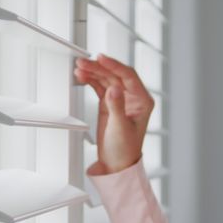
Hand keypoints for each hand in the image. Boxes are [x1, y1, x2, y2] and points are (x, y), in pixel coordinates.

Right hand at [74, 54, 154, 173]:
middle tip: (83, 62)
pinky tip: (81, 76)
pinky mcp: (109, 104)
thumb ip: (117, 107)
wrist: (116, 164)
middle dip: (99, 67)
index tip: (100, 58)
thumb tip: (114, 88)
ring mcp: (120, 99)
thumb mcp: (120, 128)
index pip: (128, 76)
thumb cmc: (124, 150)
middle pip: (115, 75)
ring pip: (106, 79)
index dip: (114, 65)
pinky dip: (90, 81)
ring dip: (93, 72)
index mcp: (143, 101)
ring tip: (79, 67)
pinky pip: (100, 87)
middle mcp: (133, 97)